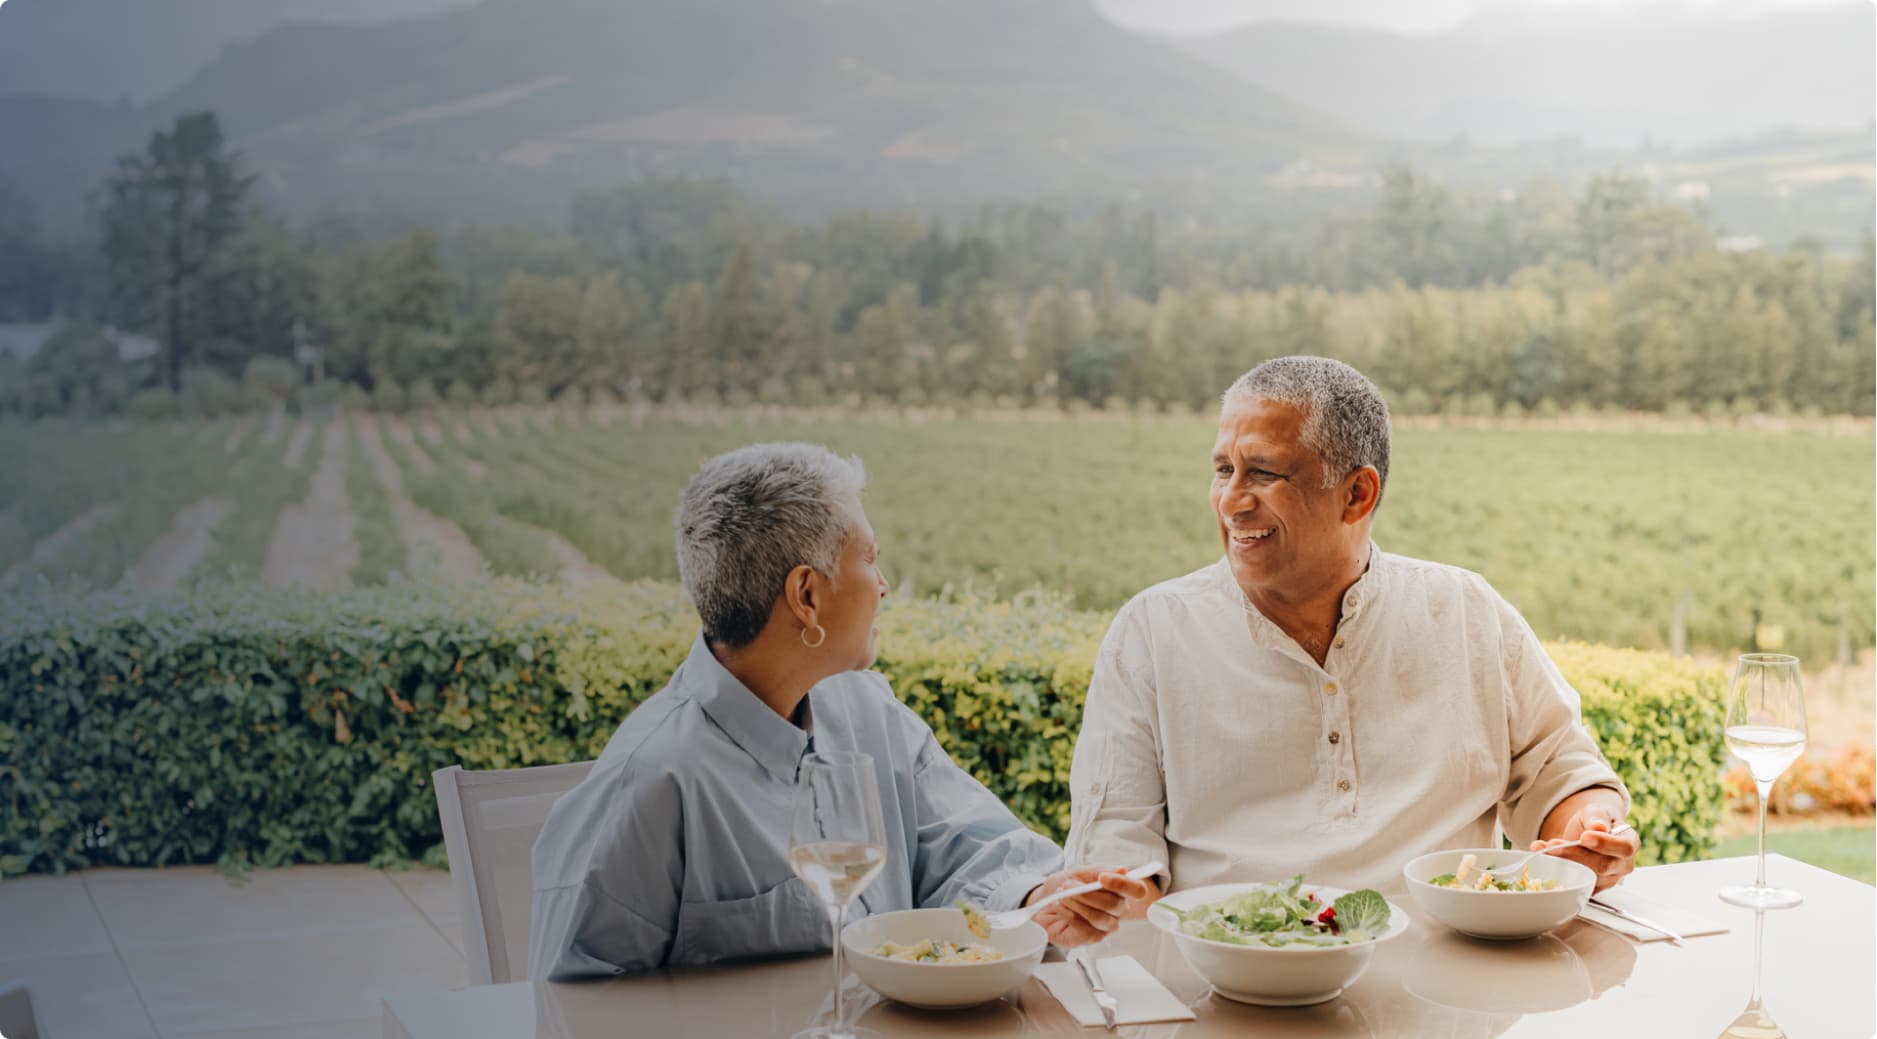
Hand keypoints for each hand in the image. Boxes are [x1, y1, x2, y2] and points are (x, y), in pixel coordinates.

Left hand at [1025, 865, 1160, 946]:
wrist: (1044, 901)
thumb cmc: (1065, 887)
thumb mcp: (1079, 872)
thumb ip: (1099, 870)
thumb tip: (1122, 869)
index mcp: (1120, 891)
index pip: (1137, 890)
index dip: (1123, 884)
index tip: (1102, 878)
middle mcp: (1117, 911)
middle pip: (1114, 905)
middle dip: (1088, 893)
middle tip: (1068, 885)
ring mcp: (1106, 926)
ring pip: (1099, 917)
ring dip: (1076, 904)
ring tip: (1062, 895)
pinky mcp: (1092, 938)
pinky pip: (1086, 929)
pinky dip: (1070, 915)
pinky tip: (1061, 907)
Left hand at [1533, 796, 1637, 891]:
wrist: (1589, 831)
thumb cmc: (1596, 820)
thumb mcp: (1596, 811)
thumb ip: (1597, 817)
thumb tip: (1598, 827)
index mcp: (1630, 843)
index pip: (1624, 848)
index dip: (1605, 844)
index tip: (1585, 837)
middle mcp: (1622, 865)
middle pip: (1602, 866)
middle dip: (1575, 855)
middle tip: (1554, 844)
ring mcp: (1608, 879)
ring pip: (1586, 876)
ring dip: (1562, 864)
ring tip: (1542, 849)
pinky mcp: (1591, 886)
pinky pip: (1575, 883)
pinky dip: (1556, 871)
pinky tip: (1542, 858)